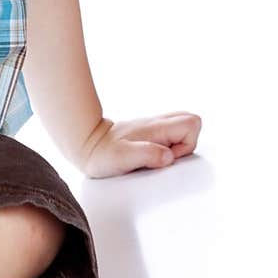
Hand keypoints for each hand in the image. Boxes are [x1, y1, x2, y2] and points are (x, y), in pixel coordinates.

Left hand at [80, 112, 201, 178]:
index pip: (192, 124)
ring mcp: (153, 127)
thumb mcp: (124, 158)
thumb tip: (169, 156)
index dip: (187, 144)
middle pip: (190, 120)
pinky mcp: (148, 133)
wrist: (86, 145)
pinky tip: (150, 154)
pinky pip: (169, 133)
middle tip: (166, 155)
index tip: (168, 156)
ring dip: (177, 143)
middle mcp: (157, 123)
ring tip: (157, 156)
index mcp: (156, 127)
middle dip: (187, 142)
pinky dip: (167, 144)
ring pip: (180, 126)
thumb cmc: (103, 154)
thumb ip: (148, 155)